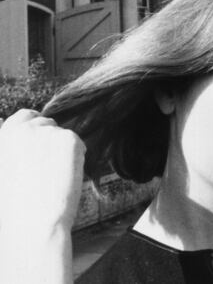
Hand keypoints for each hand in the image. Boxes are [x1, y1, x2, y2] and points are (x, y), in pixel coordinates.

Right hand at [0, 109, 85, 234]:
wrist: (31, 223)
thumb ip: (8, 149)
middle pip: (48, 123)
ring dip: (64, 152)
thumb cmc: (13, 207)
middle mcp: (23, 129)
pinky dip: (77, 159)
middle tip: (51, 168)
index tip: (42, 145)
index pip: (25, 116)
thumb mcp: (3, 171)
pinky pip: (79, 145)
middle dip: (52, 141)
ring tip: (54, 178)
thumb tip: (1, 119)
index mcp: (4, 136)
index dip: (36, 128)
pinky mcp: (68, 139)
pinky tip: (65, 177)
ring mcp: (46, 132)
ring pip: (64, 136)